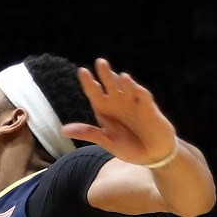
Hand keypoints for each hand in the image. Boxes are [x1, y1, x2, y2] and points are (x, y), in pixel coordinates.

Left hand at [61, 58, 177, 165]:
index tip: (83, 71)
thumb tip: (63, 131)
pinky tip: (136, 88)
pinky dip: (140, 93)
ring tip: (120, 76)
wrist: (153, 155)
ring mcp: (134, 103)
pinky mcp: (149, 108)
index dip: (89, 82)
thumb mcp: (106, 141)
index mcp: (105, 108)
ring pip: (128, 87)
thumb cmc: (129, 147)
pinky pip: (144, 98)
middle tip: (100, 62)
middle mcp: (118, 102)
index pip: (94, 92)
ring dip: (124, 82)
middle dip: (106, 74)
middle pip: (110, 85)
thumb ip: (88, 133)